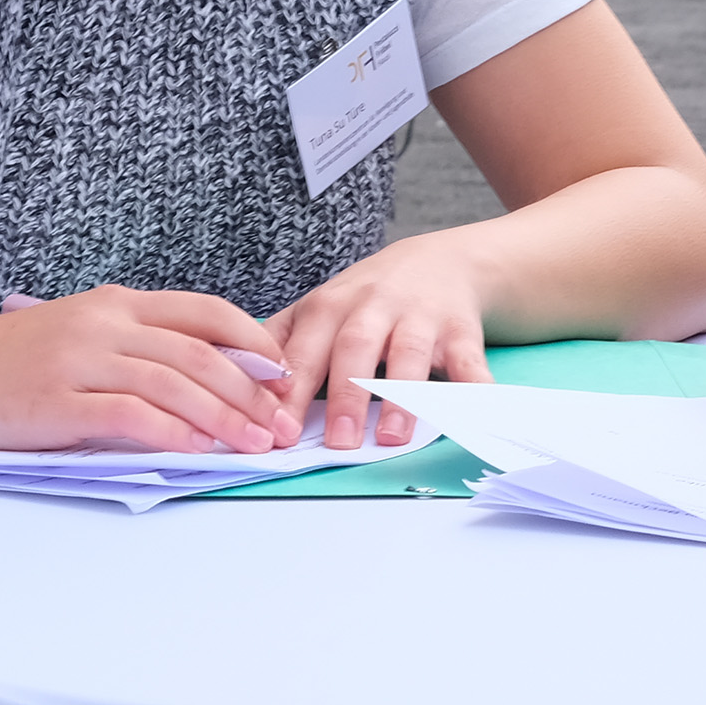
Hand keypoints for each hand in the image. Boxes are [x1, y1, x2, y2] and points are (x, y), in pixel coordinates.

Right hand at [0, 286, 298, 454]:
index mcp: (115, 303)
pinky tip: (199, 450)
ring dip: (225, 417)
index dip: (254, 343)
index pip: (205, 313)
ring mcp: (79, 360)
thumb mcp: (78, 336)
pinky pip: (129, 415)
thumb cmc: (7, 363)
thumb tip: (208, 385)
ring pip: (174, 382)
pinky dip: (172, 431)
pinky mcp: (56, 402)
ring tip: (256, 445)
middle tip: (283, 425)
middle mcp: (103, 324)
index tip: (286, 375)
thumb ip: (135, 350)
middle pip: (200, 352)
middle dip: (252, 392)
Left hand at [268, 234, 496, 448]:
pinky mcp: (460, 329)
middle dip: (346, 395)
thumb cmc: (367, 299)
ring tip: (391, 437)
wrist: (440, 262)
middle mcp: (372, 306)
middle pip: (354, 348)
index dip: (290, 391)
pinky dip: (473, 387)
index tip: (278, 431)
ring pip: (408, 354)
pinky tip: (473, 412)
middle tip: (339, 442)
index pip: (302, 351)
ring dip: (400, 396)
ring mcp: (419, 316)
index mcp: (328, 307)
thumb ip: (280, 344)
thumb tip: (232, 385)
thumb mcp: (319, 308)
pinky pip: (468, 360)